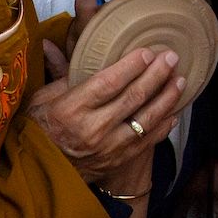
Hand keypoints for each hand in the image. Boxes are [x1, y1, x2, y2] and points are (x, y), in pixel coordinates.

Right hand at [30, 30, 184, 193]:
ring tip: (179, 80)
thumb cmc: (38, 130)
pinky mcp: (117, 161)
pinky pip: (147, 142)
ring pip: (145, 120)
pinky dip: (162, 126)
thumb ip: (61, 74)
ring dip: (166, 99)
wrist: (39, 174)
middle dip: (156, 75)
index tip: (148, 51)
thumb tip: (55, 43)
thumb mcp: (41, 100)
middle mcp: (92, 129)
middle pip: (132, 98)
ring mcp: (108, 148)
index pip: (108, 83)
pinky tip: (174, 112)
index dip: (131, 66)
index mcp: (71, 109)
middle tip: (171, 57)